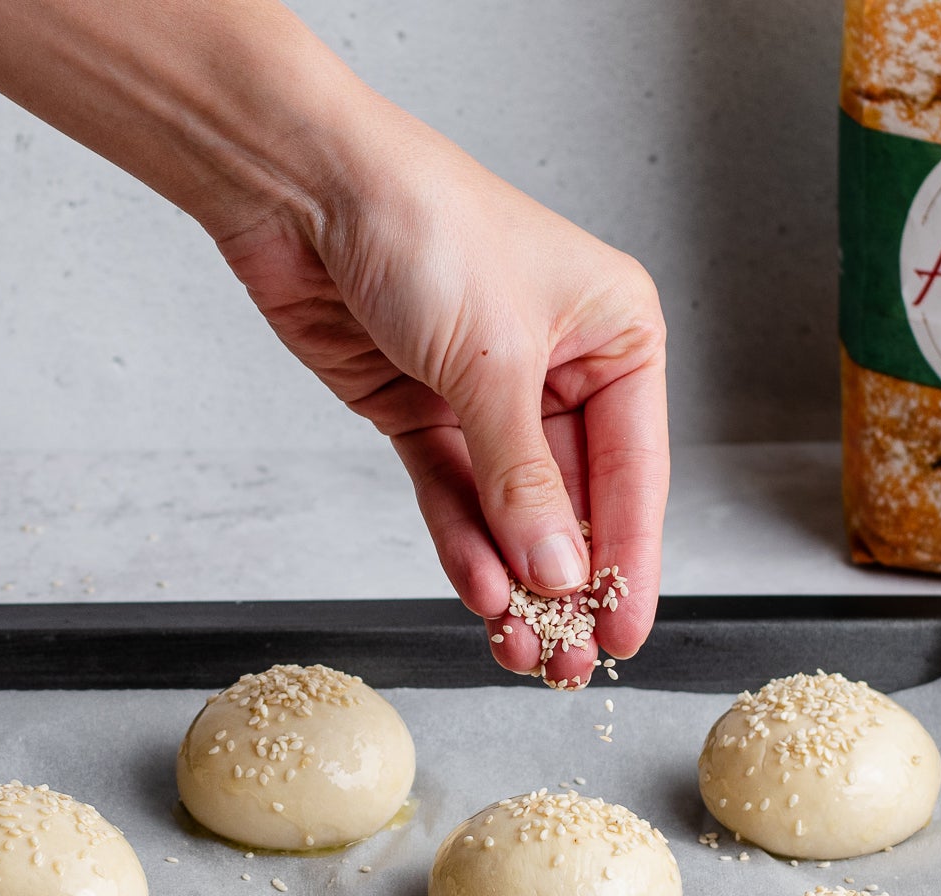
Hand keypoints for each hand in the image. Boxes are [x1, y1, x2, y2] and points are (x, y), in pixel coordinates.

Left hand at [211, 128, 668, 687]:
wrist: (304, 188)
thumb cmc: (423, 224)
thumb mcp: (493, 363)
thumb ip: (524, 479)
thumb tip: (560, 569)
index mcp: (615, 334)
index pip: (636, 472)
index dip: (629, 560)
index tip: (627, 632)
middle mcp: (559, 366)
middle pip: (573, 502)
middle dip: (566, 584)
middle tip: (568, 662)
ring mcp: (485, 393)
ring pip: (510, 511)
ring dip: (513, 579)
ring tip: (517, 646)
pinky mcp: (419, 409)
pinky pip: (451, 494)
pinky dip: (463, 545)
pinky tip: (479, 593)